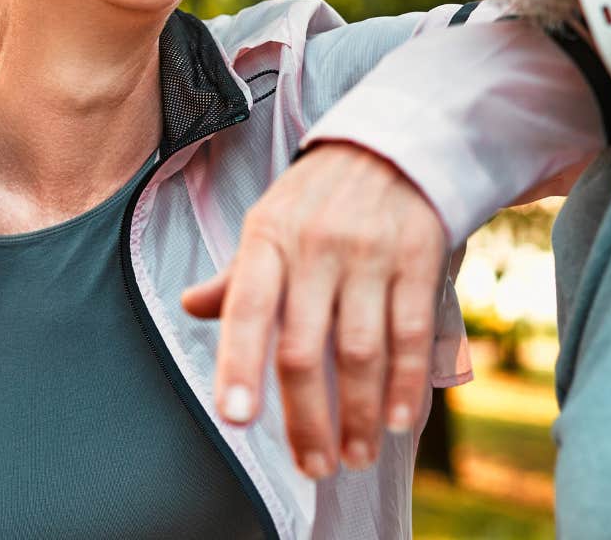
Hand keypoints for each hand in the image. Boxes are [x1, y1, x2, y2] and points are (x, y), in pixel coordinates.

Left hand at [180, 142, 448, 478]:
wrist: (394, 144)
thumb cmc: (319, 196)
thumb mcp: (269, 221)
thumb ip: (236, 274)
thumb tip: (192, 306)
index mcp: (268, 237)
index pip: (247, 308)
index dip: (239, 366)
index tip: (236, 420)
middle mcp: (316, 246)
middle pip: (304, 347)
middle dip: (307, 418)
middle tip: (312, 465)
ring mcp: (370, 252)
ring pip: (360, 351)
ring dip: (356, 414)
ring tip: (353, 455)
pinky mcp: (418, 257)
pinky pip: (409, 333)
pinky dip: (404, 384)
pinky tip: (396, 420)